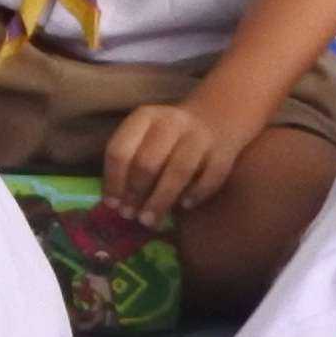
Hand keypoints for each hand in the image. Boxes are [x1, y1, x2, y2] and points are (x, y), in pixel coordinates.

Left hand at [102, 92, 259, 220]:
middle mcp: (172, 122)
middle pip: (148, 163)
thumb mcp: (146, 135)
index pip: (120, 150)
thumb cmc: (171, 136)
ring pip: (178, 172)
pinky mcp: (224, 151)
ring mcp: (200, 136)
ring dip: (160, 201)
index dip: (113, 181)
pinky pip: (209, 178)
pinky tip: (185, 205)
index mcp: (145, 117)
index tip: (111, 205)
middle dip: (135, 194)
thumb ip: (130, 162)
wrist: (218, 115)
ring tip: (150, 221)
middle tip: (130, 216)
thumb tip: (116, 203)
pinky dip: (196, 194)